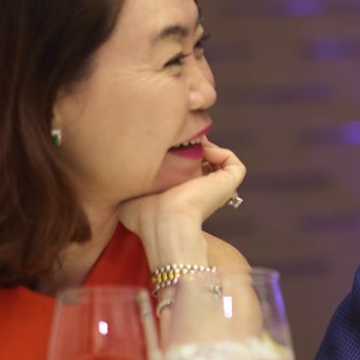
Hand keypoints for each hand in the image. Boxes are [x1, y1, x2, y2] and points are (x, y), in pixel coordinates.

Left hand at [117, 139, 246, 266]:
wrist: (164, 221)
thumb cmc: (144, 215)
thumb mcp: (129, 194)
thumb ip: (128, 182)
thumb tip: (127, 169)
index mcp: (181, 197)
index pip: (185, 172)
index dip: (177, 156)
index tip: (164, 147)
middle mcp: (201, 192)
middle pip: (203, 163)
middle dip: (193, 148)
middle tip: (180, 139)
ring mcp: (217, 188)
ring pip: (219, 162)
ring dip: (208, 147)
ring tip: (192, 142)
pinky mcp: (229, 183)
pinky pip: (233, 163)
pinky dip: (221, 152)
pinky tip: (203, 151)